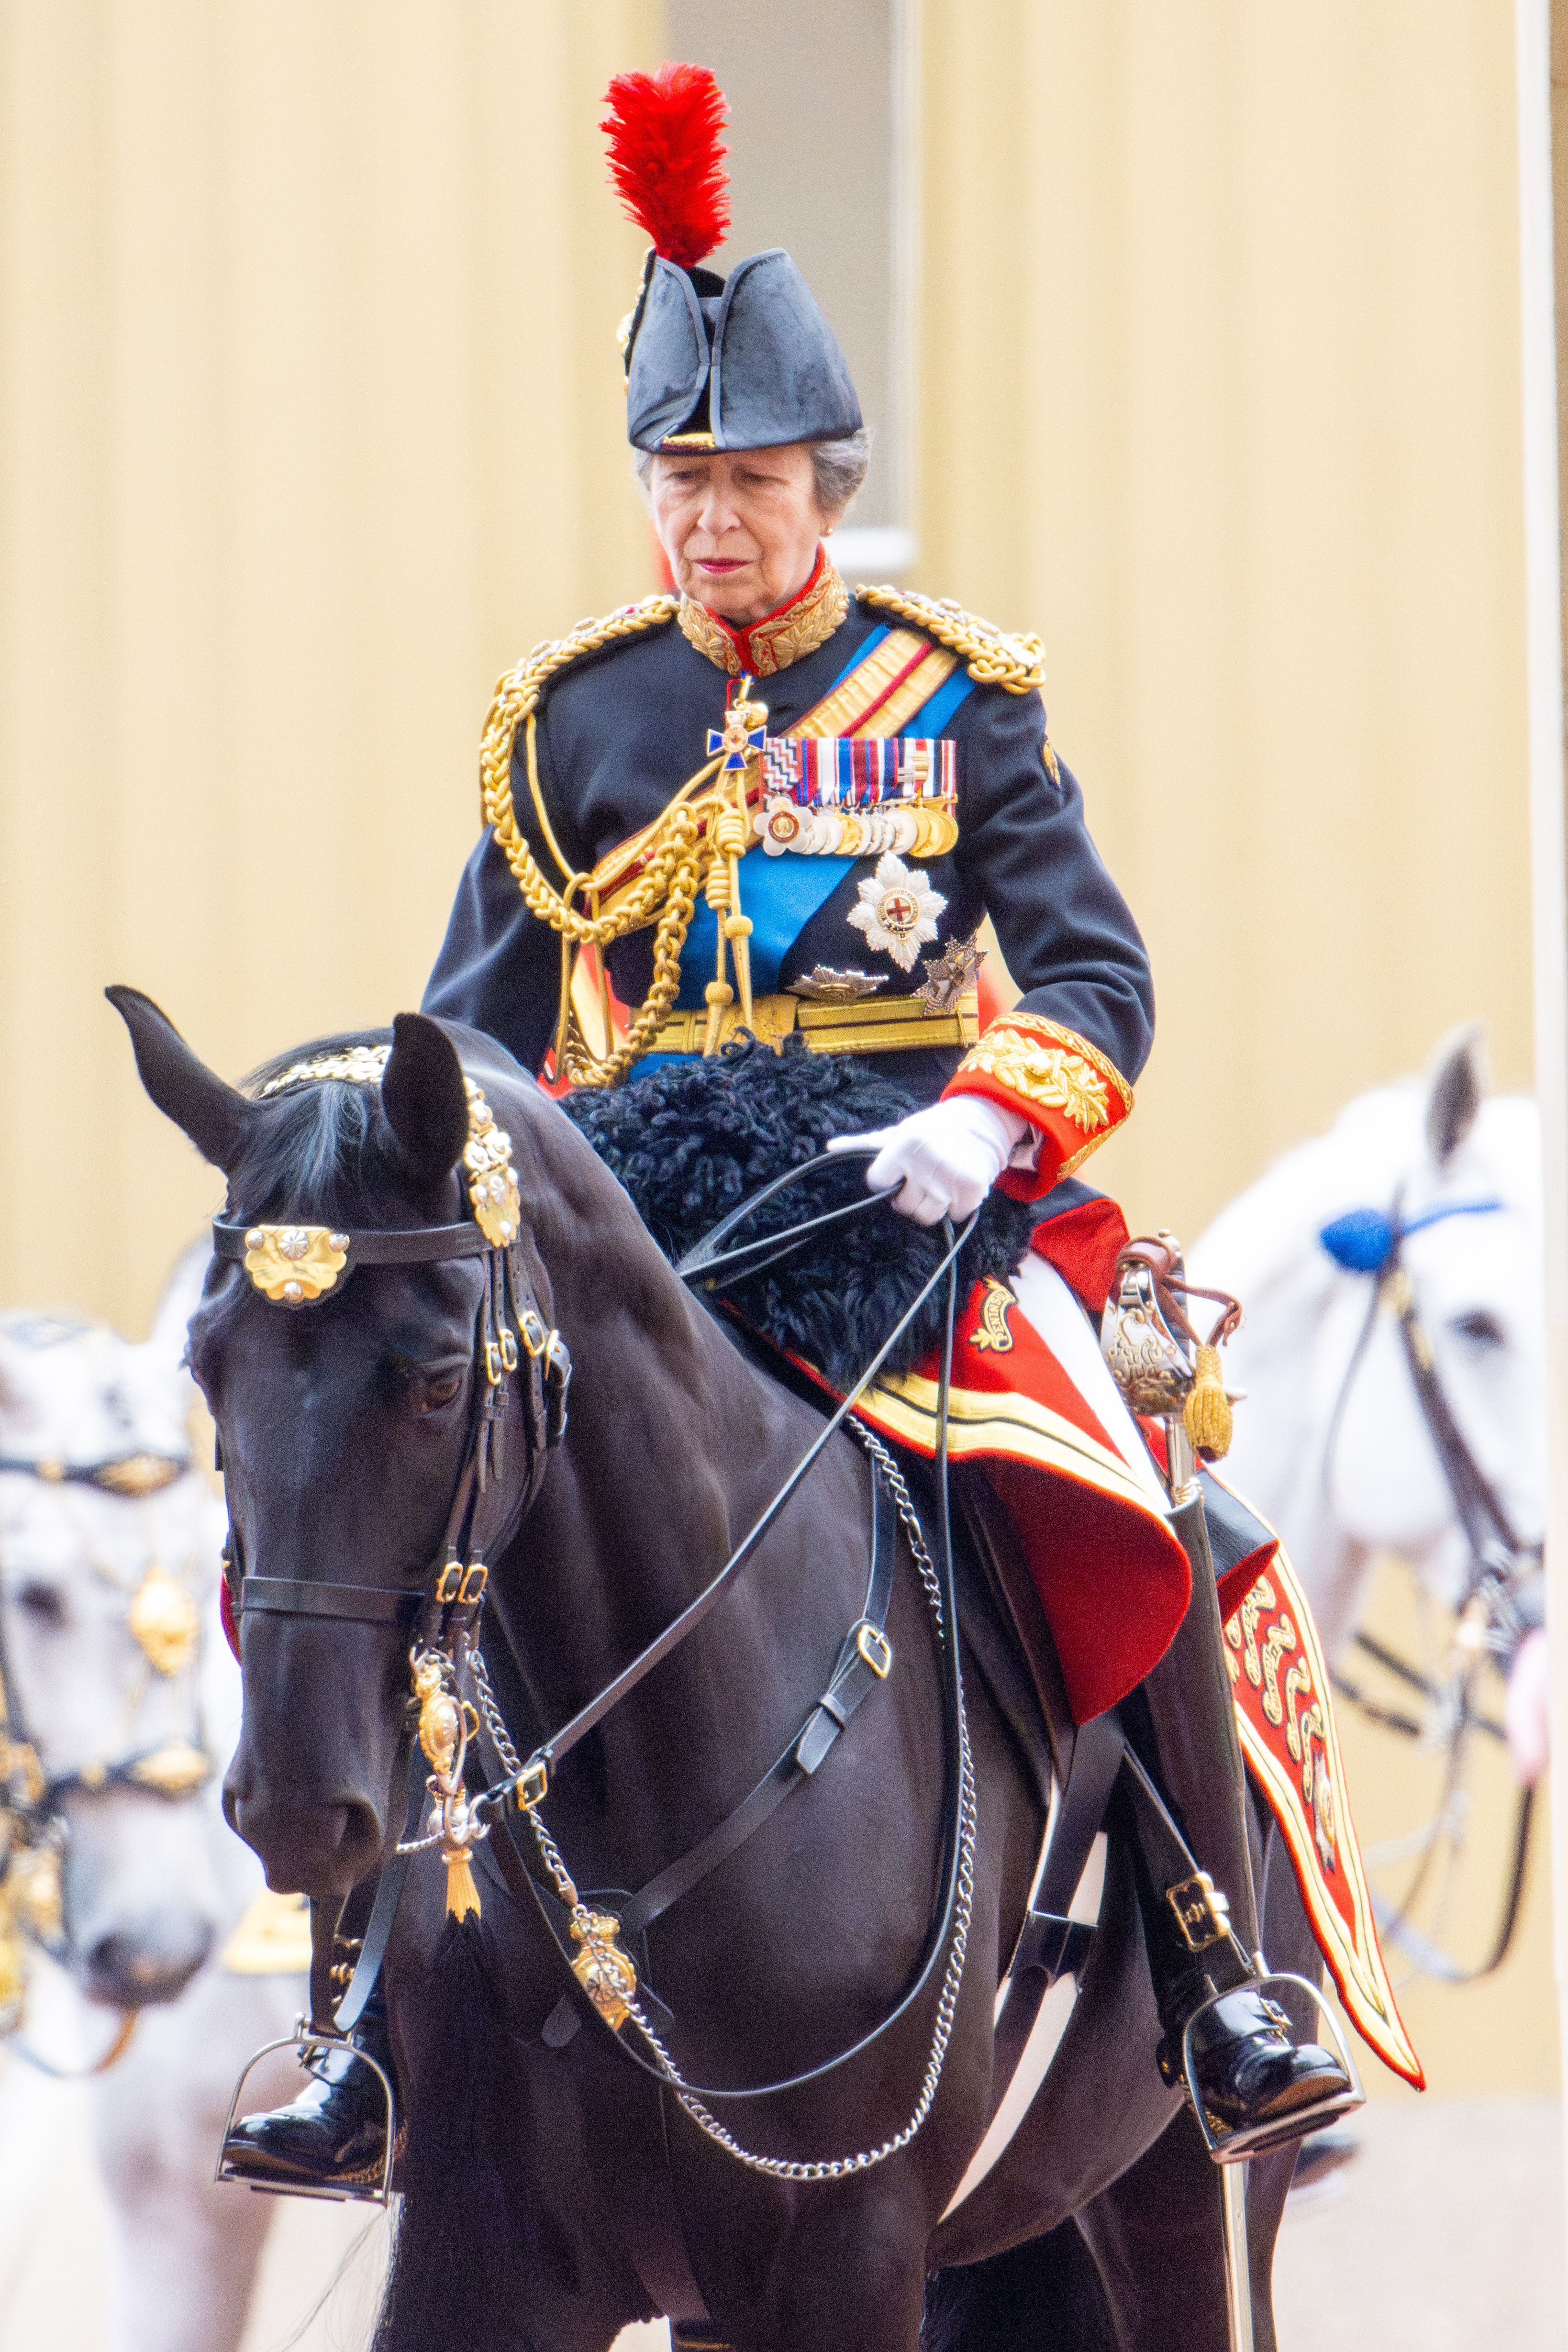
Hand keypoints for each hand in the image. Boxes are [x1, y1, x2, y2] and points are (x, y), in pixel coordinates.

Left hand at [827, 1095, 1036, 1226]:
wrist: (984, 1117)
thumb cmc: (935, 1127)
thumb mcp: (900, 1130)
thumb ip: (866, 1143)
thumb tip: (830, 1147)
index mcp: (902, 1146)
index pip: (876, 1182)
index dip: (884, 1182)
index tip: (895, 1174)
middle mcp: (925, 1162)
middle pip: (902, 1206)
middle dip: (909, 1197)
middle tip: (922, 1180)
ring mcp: (949, 1177)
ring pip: (927, 1216)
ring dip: (933, 1205)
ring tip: (940, 1184)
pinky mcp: (972, 1188)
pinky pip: (956, 1215)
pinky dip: (958, 1205)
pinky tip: (958, 1186)